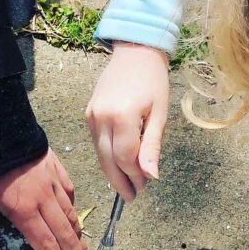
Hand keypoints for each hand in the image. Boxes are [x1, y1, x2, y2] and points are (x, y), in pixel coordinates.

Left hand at [0, 149, 89, 249]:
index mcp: (22, 210)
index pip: (46, 245)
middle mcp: (42, 198)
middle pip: (64, 234)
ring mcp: (50, 180)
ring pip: (69, 214)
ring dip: (78, 236)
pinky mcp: (53, 164)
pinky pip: (68, 191)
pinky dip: (72, 207)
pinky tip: (74, 213)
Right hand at [86, 41, 169, 200]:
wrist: (135, 52)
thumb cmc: (153, 81)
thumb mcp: (159, 115)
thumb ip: (152, 146)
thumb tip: (150, 175)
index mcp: (122, 115)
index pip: (125, 158)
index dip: (135, 176)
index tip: (145, 186)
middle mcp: (101, 117)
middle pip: (108, 161)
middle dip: (121, 182)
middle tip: (132, 197)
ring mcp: (92, 116)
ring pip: (100, 154)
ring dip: (113, 172)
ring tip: (127, 185)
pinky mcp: (88, 114)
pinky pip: (97, 143)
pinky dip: (108, 157)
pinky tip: (119, 165)